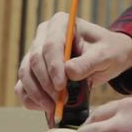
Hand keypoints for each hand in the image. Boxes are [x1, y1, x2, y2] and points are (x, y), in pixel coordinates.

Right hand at [15, 12, 131, 114]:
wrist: (109, 57)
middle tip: (59, 100)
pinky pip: (23, 86)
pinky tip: (46, 107)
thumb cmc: (109, 51)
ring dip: (37, 94)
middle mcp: (43, 35)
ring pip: (25, 74)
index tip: (61, 86)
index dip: (53, 67)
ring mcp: (35, 52)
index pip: (50, 45)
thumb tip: (68, 73)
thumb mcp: (105, 55)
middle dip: (45, 83)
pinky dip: (32, 99)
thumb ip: (88, 63)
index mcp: (61, 23)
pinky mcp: (33, 70)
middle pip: (34, 60)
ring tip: (53, 107)